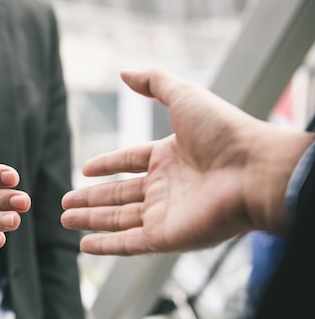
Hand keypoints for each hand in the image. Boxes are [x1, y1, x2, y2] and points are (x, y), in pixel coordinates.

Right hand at [61, 69, 313, 255]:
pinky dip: (105, 246)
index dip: (106, 165)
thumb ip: (154, 82)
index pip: (129, 162)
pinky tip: (84, 245)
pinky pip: (128, 244)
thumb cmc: (224, 132)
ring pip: (118, 220)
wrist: (254, 171)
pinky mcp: (165, 238)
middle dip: (90, 199)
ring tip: (64, 219)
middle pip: (119, 194)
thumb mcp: (185, 96)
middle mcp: (165, 187)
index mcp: (169, 157)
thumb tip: (124, 72)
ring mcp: (164, 214)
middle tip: (64, 203)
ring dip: (91, 220)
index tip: (84, 170)